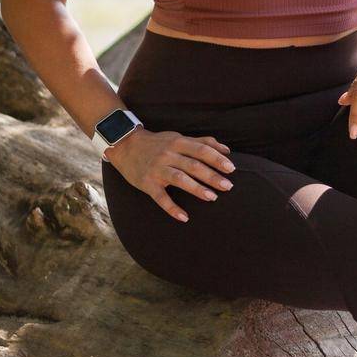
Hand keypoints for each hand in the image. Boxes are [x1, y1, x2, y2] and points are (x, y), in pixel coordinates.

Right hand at [103, 127, 235, 223]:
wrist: (125, 146)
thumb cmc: (158, 143)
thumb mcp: (178, 138)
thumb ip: (202, 142)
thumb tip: (227, 149)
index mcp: (178, 143)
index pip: (201, 150)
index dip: (217, 159)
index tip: (231, 168)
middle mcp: (168, 155)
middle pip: (193, 165)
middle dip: (212, 176)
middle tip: (228, 186)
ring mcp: (157, 170)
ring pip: (180, 179)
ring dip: (197, 189)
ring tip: (212, 197)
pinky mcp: (147, 184)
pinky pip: (160, 198)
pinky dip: (172, 208)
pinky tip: (184, 217)